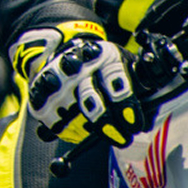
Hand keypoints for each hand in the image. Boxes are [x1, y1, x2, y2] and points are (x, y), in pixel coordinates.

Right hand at [16, 23, 140, 146]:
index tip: (134, 124)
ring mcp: (56, 77)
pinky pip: (46, 115)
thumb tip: (148, 119)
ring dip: (81, 128)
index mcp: (106, 57)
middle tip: (120, 139)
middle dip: (104, 122)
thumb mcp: (127, 67)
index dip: (125, 104)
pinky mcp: (39, 89)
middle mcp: (79, 64)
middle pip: (89, 97)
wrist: (66, 47)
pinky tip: (72, 130)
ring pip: (67, 109)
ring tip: (92, 135)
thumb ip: (140, 88)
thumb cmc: (104, 67)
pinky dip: (59, 127)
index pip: (116, 80)